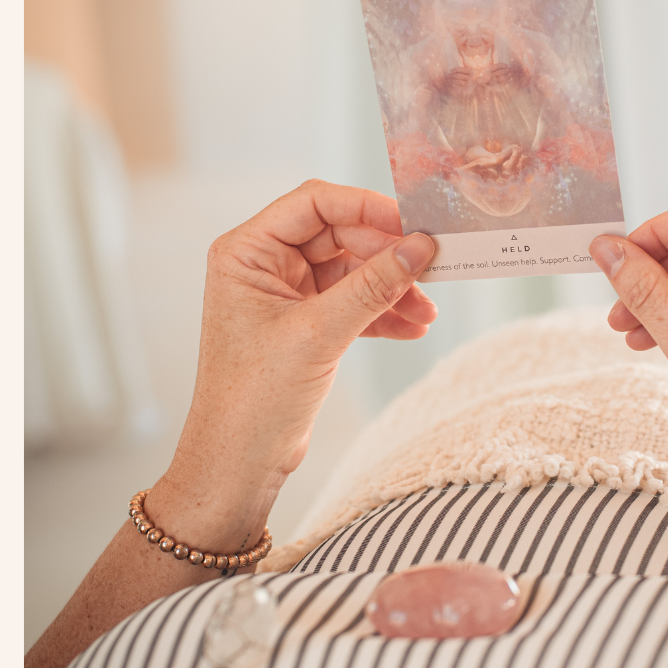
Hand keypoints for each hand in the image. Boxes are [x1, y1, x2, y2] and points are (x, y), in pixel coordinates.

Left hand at [25, 180, 436, 667]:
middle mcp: (263, 266)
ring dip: (391, 287)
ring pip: (352, 272)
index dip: (367, 208)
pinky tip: (414, 327)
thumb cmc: (255, 398)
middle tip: (431, 268)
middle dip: (386, 255)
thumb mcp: (319, 333)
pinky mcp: (305, 326)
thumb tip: (421, 245)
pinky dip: (382, 312)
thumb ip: (373, 285)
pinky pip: (352, 303)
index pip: (315, 204)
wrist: (237, 464)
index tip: (413, 225)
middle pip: (340, 235)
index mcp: (247, 252)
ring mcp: (285, 296)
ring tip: (428, 310)